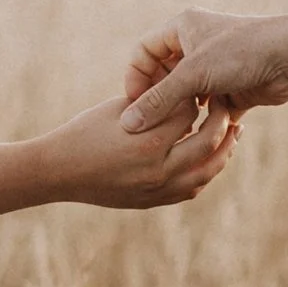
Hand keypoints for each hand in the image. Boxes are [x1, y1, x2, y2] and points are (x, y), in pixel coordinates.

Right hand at [0, 92, 238, 221]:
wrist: (57, 172)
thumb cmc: (84, 132)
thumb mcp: (118, 108)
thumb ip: (153, 102)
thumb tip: (184, 92)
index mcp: (147, 140)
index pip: (190, 113)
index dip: (197, 96)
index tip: (202, 85)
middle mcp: (157, 169)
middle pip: (208, 143)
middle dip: (222, 123)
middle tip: (226, 107)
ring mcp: (157, 189)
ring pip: (206, 171)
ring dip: (223, 152)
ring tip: (230, 134)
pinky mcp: (152, 201)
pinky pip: (191, 189)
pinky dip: (205, 172)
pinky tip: (209, 158)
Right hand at [122, 0, 287, 133]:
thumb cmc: (242, 53)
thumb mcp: (193, 75)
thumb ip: (158, 101)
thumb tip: (128, 125)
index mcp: (182, 28)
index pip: (144, 53)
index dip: (135, 79)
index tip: (134, 105)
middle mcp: (196, 46)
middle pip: (163, 77)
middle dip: (158, 101)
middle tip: (153, 124)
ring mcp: (215, 69)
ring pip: (186, 96)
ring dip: (181, 114)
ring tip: (176, 131)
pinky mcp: (232, 90)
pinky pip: (208, 110)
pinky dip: (203, 122)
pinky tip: (200, 134)